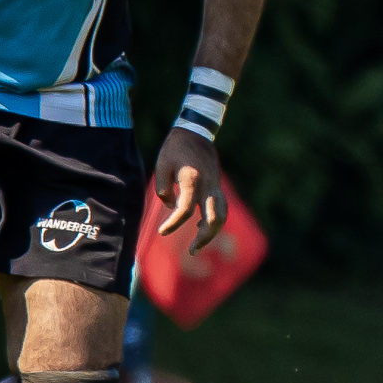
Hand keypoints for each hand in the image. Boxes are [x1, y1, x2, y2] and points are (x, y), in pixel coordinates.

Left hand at [154, 128, 225, 253]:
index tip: (162, 231)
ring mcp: (215, 186)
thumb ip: (163, 189)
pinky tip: (201, 225)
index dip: (173, 224)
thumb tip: (170, 206)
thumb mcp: (162, 165)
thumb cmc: (175, 148)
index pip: (185, 210)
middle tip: (191, 251)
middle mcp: (208, 185)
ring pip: (221, 215)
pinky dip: (214, 220)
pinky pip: (221, 208)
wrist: (196, 132)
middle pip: (213, 219)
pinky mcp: (217, 186)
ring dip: (212, 232)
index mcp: (192, 180)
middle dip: (204, 238)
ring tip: (198, 244)